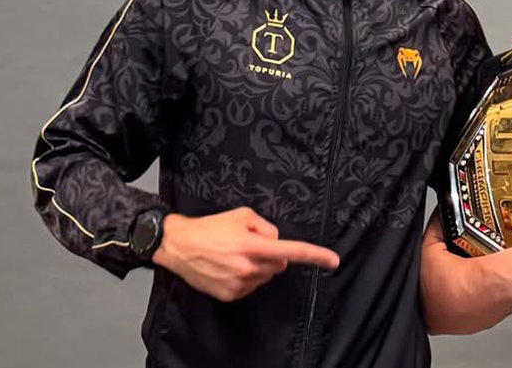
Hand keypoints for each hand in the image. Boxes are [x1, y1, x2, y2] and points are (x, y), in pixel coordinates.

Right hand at [153, 207, 339, 301]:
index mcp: (254, 246)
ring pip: (265, 276)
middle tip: (250, 244)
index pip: (291, 251)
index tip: (333, 260)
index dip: (315, 256)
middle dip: (272, 255)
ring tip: (234, 254)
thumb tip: (276, 241)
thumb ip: (267, 227)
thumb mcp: (243, 215)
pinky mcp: (231, 295)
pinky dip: (245, 277)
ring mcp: (240, 284)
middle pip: (279, 264)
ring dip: (258, 266)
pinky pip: (250, 286)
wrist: (178, 246)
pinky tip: (228, 267)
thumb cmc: (210, 228)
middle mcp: (249, 268)